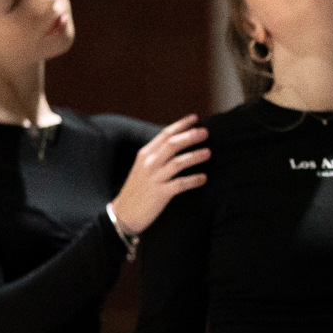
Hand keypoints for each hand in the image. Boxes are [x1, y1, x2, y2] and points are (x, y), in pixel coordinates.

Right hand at [110, 117, 209, 236]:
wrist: (123, 215)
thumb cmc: (137, 190)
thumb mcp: (143, 168)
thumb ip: (157, 156)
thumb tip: (178, 143)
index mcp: (145, 154)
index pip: (164, 135)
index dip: (181, 125)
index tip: (195, 118)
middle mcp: (148, 164)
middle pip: (172, 144)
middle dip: (190, 136)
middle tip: (206, 132)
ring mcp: (154, 178)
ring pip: (178, 162)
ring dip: (194, 156)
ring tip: (208, 153)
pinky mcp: (159, 194)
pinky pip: (180, 184)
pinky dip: (193, 180)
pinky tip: (204, 178)